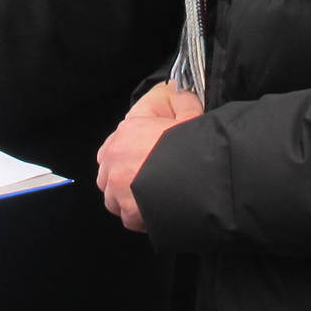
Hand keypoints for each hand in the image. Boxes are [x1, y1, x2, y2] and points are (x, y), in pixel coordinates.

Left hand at [96, 82, 203, 231]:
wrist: (201, 177)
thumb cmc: (194, 146)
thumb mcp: (191, 116)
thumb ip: (182, 102)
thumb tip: (182, 92)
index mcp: (127, 132)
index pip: (112, 148)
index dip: (127, 158)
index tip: (142, 164)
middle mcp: (115, 158)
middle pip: (109, 175)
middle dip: (124, 182)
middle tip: (149, 184)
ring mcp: (118, 185)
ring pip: (115, 198)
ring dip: (130, 201)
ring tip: (152, 200)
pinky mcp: (127, 209)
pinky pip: (129, 218)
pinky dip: (141, 218)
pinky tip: (157, 213)